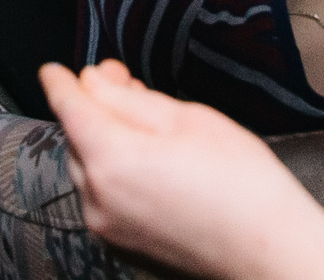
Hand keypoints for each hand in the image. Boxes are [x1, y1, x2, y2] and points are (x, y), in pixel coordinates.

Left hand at [41, 61, 323, 279]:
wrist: (269, 253)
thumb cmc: (241, 185)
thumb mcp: (188, 119)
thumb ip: (130, 99)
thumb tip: (94, 84)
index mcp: (110, 159)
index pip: (68, 108)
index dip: (61, 82)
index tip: (54, 70)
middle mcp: (97, 199)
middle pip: (77, 138)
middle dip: (95, 108)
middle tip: (125, 84)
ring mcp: (107, 229)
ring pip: (89, 170)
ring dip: (104, 142)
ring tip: (147, 126)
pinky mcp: (122, 248)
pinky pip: (104, 199)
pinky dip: (114, 176)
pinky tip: (151, 165)